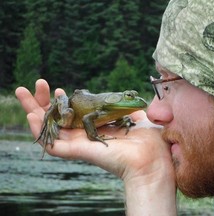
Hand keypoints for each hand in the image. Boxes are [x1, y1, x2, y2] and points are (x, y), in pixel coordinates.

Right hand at [15, 79, 173, 180]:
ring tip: (23, 92)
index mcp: (97, 127)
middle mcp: (85, 135)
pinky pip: (52, 144)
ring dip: (34, 111)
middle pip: (58, 118)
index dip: (63, 101)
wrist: (152, 159)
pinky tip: (30, 116)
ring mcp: (80, 143)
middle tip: (37, 84)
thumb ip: (129, 107)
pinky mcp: (78, 151)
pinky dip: (38, 132)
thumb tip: (131, 99)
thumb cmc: (148, 140)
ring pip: (50, 129)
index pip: (73, 113)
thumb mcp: (137, 116)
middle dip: (44, 101)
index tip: (59, 88)